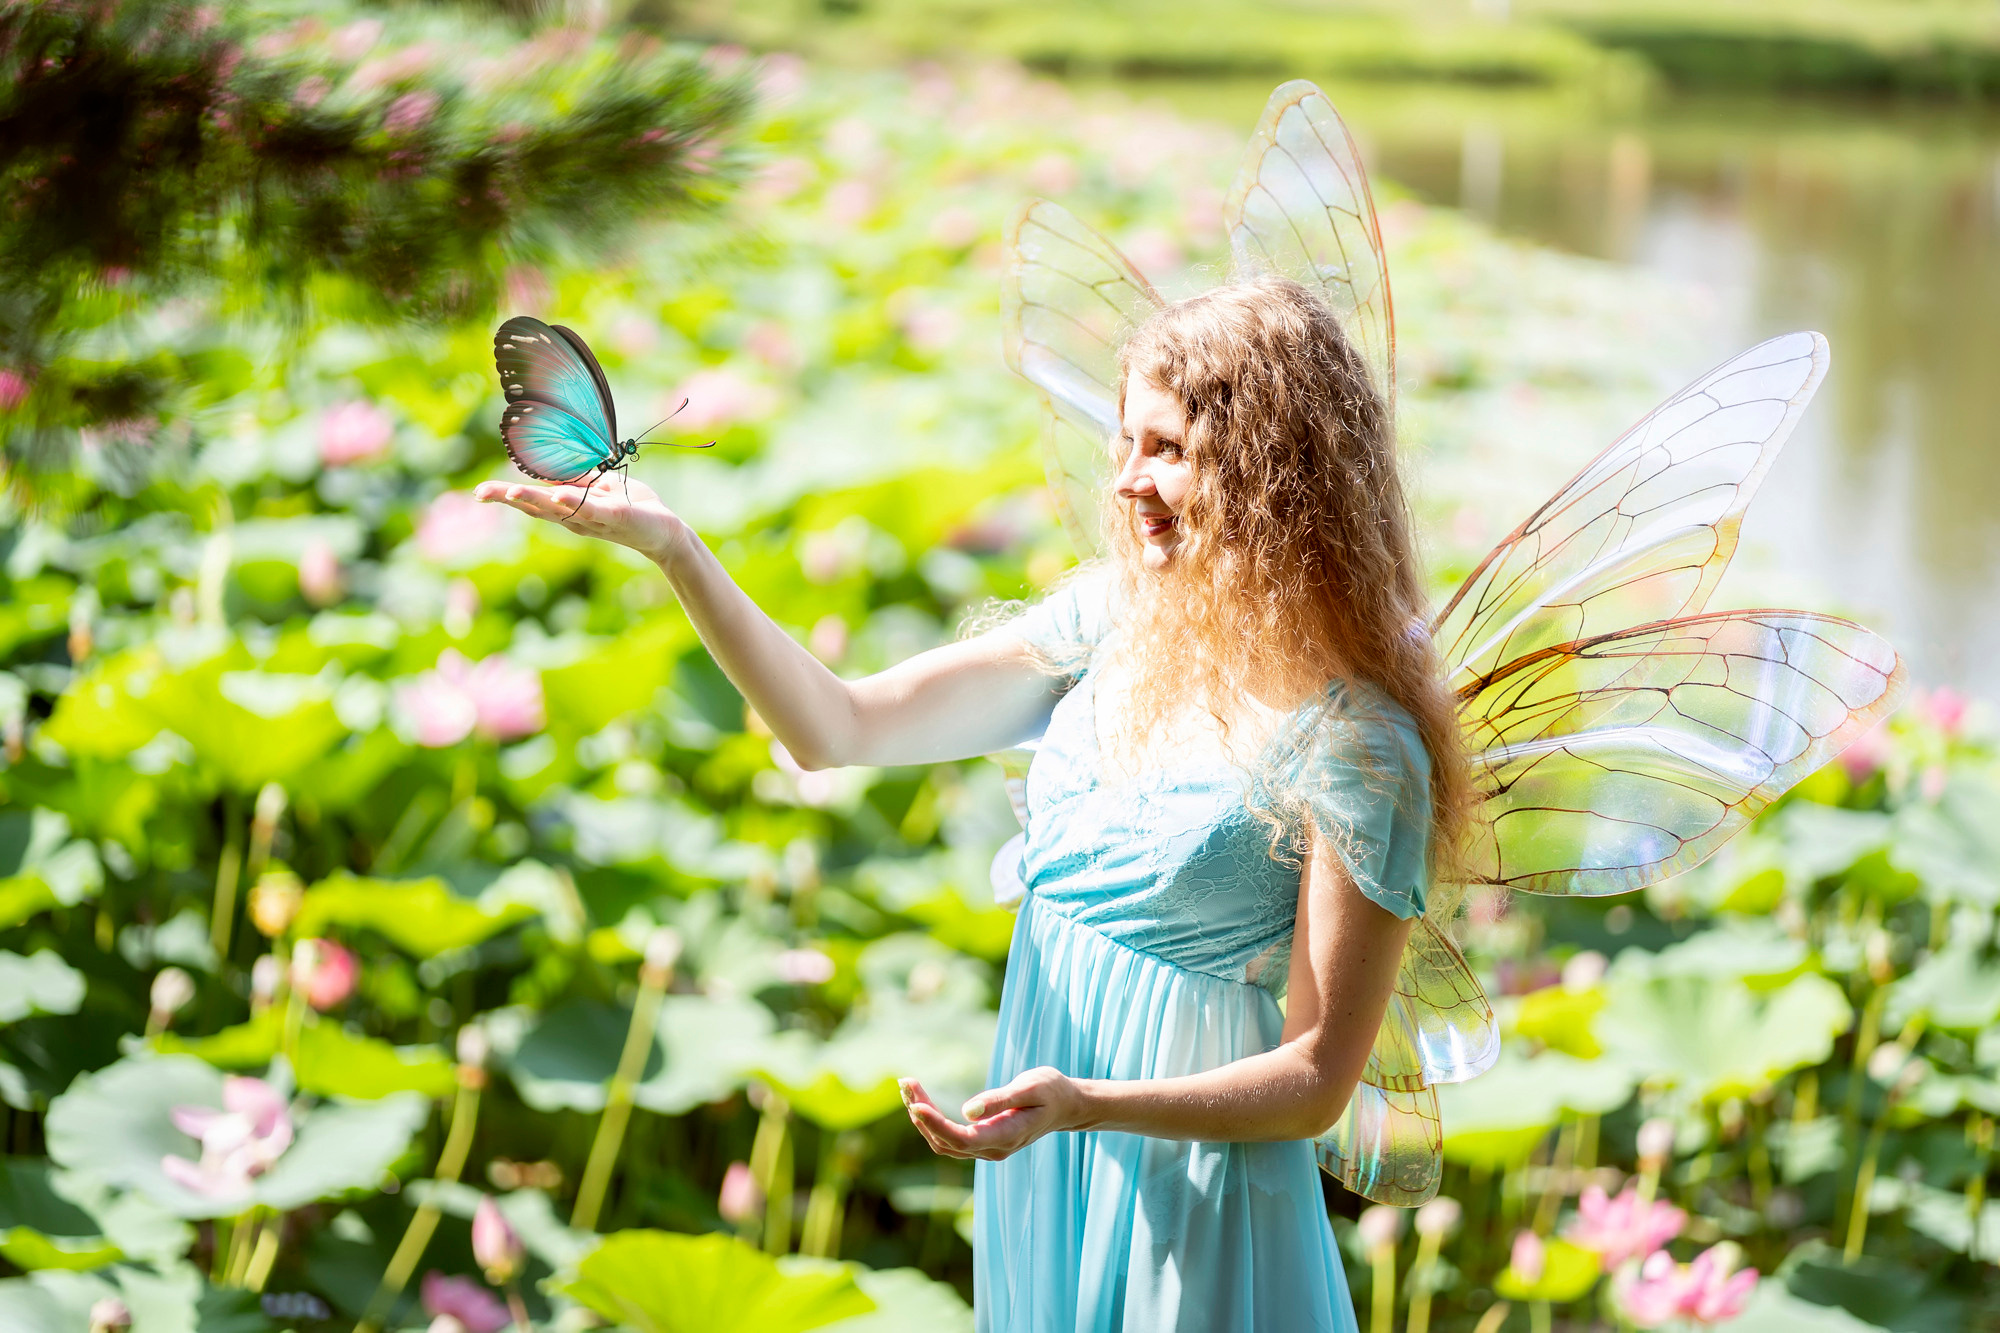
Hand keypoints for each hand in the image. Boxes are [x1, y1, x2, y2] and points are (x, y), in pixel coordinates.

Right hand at [474, 473, 688, 565]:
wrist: (665, 531)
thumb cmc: (633, 505)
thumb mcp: (601, 486)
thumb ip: (576, 479)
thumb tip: (548, 467)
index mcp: (569, 509)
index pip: (533, 501)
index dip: (506, 496)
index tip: (478, 492)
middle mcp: (575, 518)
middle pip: (537, 507)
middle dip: (507, 498)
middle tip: (479, 493)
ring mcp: (594, 519)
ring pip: (559, 509)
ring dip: (534, 499)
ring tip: (509, 491)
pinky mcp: (616, 516)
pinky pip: (593, 509)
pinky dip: (574, 503)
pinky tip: (557, 496)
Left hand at [900, 1068, 1085, 1161]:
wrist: (1066, 1106)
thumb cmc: (1051, 1091)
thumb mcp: (1031, 1088)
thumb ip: (1000, 1100)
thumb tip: (967, 1111)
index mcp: (1005, 1137)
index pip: (960, 1138)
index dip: (934, 1124)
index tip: (913, 1103)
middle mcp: (993, 1150)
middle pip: (945, 1141)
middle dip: (921, 1114)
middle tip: (905, 1082)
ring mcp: (987, 1149)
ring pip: (944, 1142)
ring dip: (921, 1118)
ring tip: (906, 1087)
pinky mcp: (982, 1142)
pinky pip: (949, 1137)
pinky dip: (931, 1120)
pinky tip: (920, 1100)